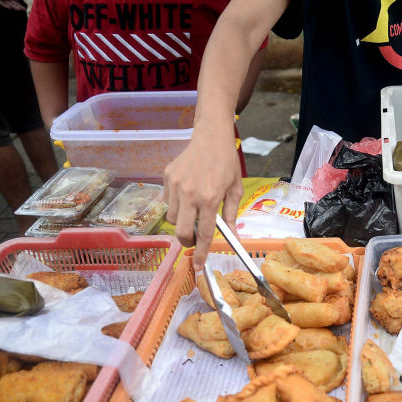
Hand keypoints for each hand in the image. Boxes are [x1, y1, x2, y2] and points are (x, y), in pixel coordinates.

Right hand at [164, 122, 242, 270]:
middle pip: (182, 231)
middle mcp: (189, 193)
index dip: (202, 252)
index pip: (205, 233)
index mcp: (209, 198)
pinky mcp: (166, 177)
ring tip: (194, 209)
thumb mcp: (235, 189)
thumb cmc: (226, 162)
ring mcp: (175, 185)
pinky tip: (187, 193)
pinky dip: (176, 205)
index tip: (199, 266)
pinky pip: (168, 202)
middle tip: (196, 239)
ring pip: (172, 218)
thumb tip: (232, 238)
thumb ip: (230, 215)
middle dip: (188, 241)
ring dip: (182, 222)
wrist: (211, 135)